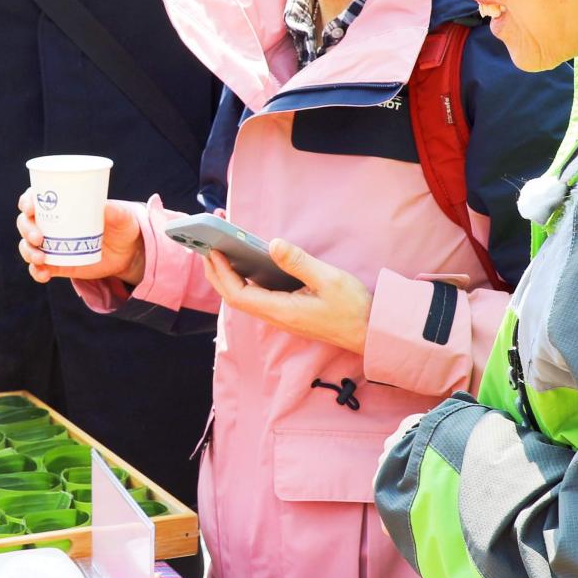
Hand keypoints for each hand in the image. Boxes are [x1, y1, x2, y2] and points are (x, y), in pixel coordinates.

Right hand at [17, 195, 147, 286]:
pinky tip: (44, 274)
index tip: (29, 208)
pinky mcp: (55, 264)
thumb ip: (116, 212)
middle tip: (38, 237)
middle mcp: (50, 223)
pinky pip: (37, 268)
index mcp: (62, 204)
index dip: (26, 201)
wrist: (127, 253)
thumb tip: (106, 207)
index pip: (35, 197)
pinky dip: (36, 272)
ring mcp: (51, 245)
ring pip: (27, 246)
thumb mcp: (123, 217)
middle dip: (26, 229)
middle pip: (25, 222)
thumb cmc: (122, 226)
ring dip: (28, 252)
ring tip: (41, 259)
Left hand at [201, 238, 371, 354]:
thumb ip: (298, 262)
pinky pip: (258, 298)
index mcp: (281, 310)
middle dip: (217, 274)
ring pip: (245, 299)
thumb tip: (274, 244)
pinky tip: (247, 266)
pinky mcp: (289, 314)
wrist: (370, 333)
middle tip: (207, 248)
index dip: (221, 273)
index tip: (213, 251)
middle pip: (235, 297)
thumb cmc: (353, 308)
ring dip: (229, 277)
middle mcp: (276, 317)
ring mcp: (282, 317)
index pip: (238, 294)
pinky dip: (245, 281)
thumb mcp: (329, 279)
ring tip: (221, 253)